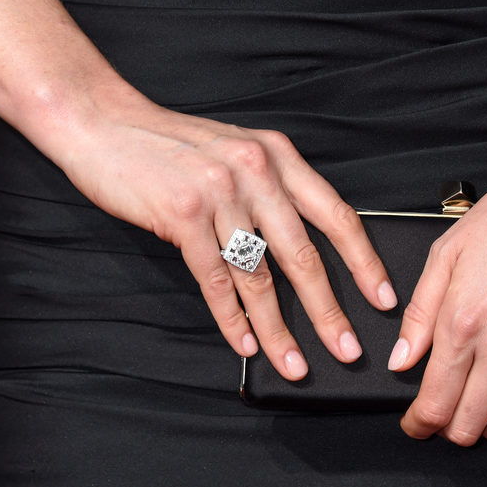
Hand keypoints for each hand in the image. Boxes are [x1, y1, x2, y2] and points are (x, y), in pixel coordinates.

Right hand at [54, 92, 396, 380]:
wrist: (104, 122)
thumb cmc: (173, 145)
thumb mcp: (237, 152)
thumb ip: (271, 190)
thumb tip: (307, 252)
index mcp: (278, 156)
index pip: (336, 215)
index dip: (363, 261)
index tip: (382, 298)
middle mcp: (256, 171)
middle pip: (304, 255)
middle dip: (329, 311)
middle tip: (349, 350)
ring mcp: (219, 193)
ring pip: (259, 276)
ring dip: (279, 329)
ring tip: (296, 364)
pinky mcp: (182, 215)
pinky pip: (215, 280)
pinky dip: (232, 319)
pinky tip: (246, 346)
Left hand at [389, 132, 486, 444]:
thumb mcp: (446, 254)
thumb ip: (419, 314)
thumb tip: (401, 362)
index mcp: (462, 323)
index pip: (433, 402)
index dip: (419, 424)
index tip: (415, 425)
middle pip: (468, 426)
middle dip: (449, 430)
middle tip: (445, 420)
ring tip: (484, 411)